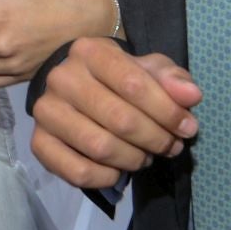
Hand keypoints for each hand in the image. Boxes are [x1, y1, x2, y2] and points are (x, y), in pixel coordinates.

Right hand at [29, 37, 202, 188]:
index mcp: (90, 51)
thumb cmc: (120, 78)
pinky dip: (106, 177)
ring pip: (100, 147)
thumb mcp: (149, 70)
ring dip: (134, 159)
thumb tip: (191, 96)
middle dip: (156, 139)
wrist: (79, 88)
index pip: (134, 84)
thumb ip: (172, 79)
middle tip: (171, 146)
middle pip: (120, 119)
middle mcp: (61, 78)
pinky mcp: (39, 142)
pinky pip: (77, 172)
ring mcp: (46, 111)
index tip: (188, 127)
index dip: (168, 111)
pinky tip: (118, 170)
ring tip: (147, 156)